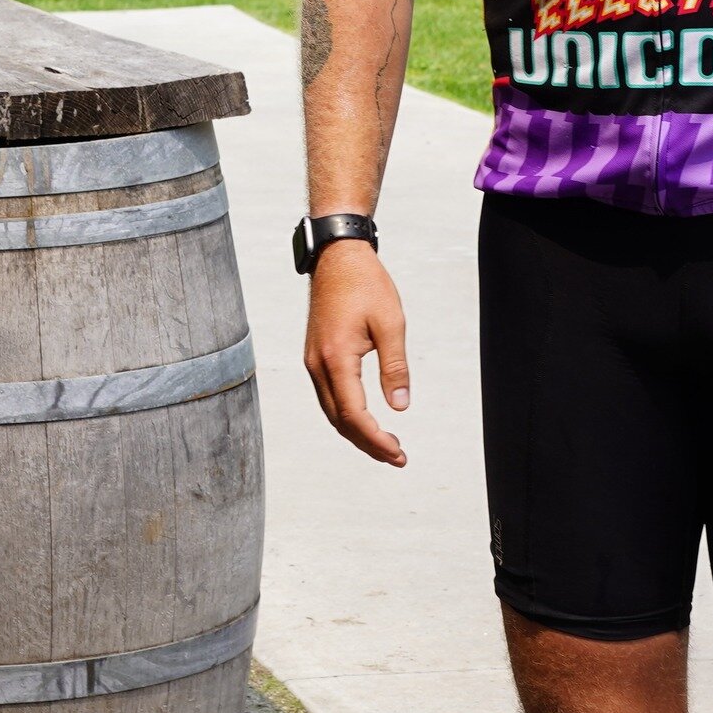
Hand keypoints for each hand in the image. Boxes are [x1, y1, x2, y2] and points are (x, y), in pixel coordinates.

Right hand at [304, 238, 410, 466]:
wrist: (337, 255)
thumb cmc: (365, 284)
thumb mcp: (391, 323)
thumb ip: (395, 367)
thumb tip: (400, 407)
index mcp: (336, 357)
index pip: (354, 415)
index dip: (376, 440)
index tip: (399, 453)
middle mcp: (317, 363)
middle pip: (339, 420)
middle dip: (367, 444)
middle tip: (398, 457)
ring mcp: (312, 360)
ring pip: (331, 411)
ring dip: (356, 432)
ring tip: (386, 444)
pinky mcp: (314, 355)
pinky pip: (327, 396)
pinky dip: (346, 415)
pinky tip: (365, 418)